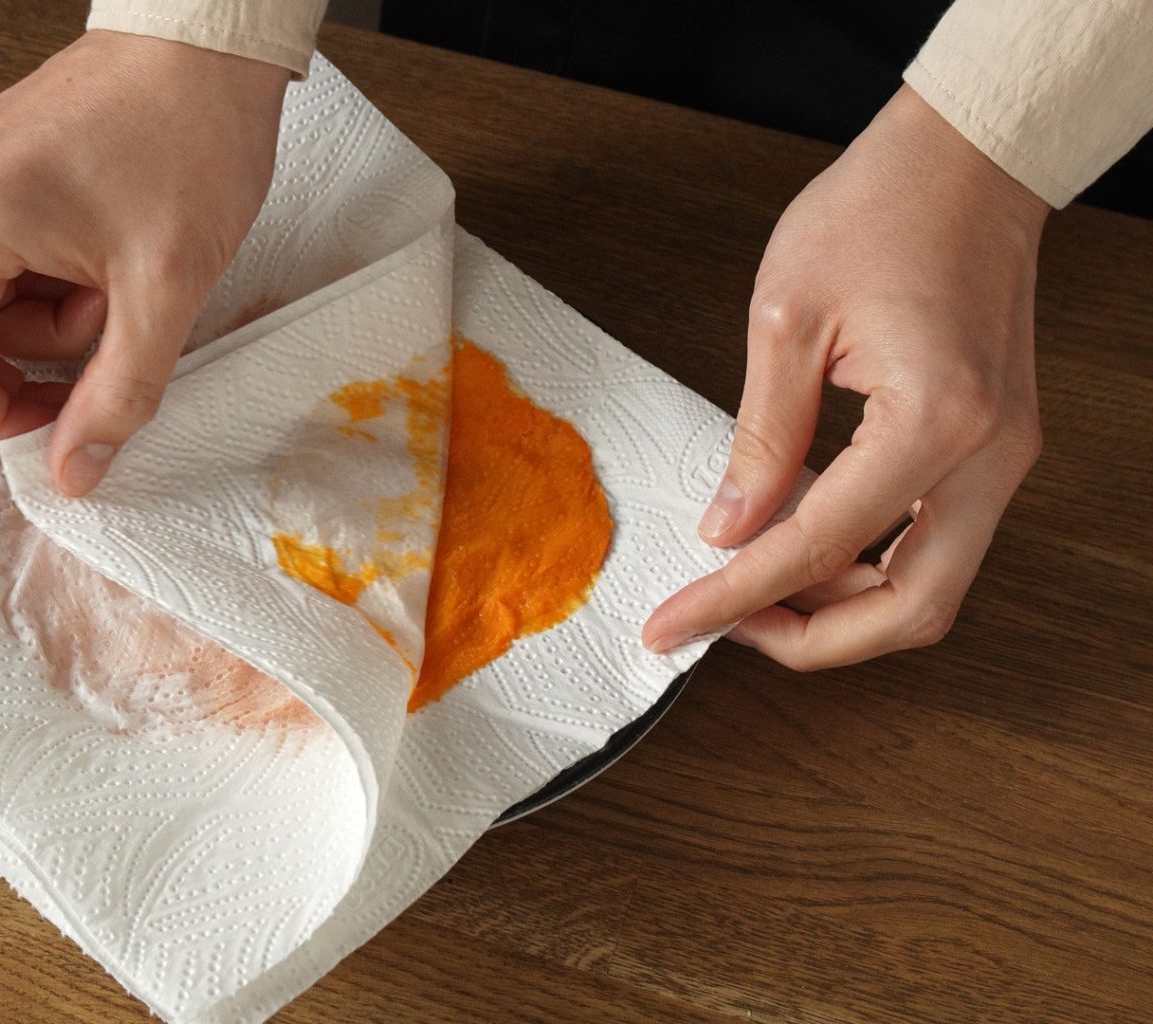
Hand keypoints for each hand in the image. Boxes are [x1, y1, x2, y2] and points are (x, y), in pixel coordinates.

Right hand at [0, 31, 288, 494]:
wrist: (204, 45)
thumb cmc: (191, 144)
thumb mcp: (165, 291)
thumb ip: (118, 395)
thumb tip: (74, 475)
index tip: (59, 422)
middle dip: (35, 357)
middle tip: (111, 322)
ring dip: (47, 318)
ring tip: (116, 275)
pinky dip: (43, 280)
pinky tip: (98, 250)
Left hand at [643, 85, 1047, 668]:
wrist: (965, 160)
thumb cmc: (879, 209)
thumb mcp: (785, 319)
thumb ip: (760, 440)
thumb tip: (726, 531)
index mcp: (936, 419)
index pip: (817, 546)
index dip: (733, 598)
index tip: (672, 627)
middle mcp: (989, 455)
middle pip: (911, 610)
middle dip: (811, 638)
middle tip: (724, 623)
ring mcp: (1003, 457)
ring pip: (932, 589)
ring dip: (841, 606)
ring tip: (751, 581)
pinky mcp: (994, 448)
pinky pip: (937, 543)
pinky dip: (869, 564)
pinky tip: (800, 540)